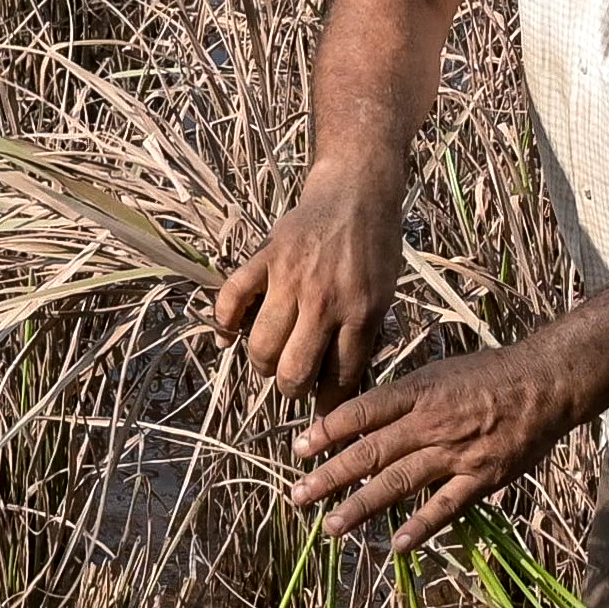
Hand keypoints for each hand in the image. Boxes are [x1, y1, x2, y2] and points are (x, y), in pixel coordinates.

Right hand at [211, 183, 403, 403]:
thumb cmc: (375, 246)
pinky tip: (228, 336)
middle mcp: (325, 300)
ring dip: (262, 363)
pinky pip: (232, 300)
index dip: (328, 403)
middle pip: (294, 371)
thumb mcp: (384, 294)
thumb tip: (342, 381)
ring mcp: (291, 279)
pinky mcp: (265, 258)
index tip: (322, 417)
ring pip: (263, 346)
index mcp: (361, 312)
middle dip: (290, 389)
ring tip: (269, 360)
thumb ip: (362, 334)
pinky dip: (224, 324)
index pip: (339, 376)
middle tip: (292, 384)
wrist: (357, 190)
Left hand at [286, 341, 589, 546]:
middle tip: (297, 496)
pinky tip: (397, 546)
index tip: (299, 448)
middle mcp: (430, 423)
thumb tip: (358, 418)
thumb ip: (400, 398)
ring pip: (399, 482)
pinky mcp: (482, 477)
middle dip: (329, 476)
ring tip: (331, 527)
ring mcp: (456, 453)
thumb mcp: (437, 373)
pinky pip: (446, 506)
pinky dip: (421, 527)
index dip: (327, 431)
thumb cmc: (488, 375)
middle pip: (370, 452)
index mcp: (417, 392)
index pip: (361, 412)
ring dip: (361, 506)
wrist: (546, 383)